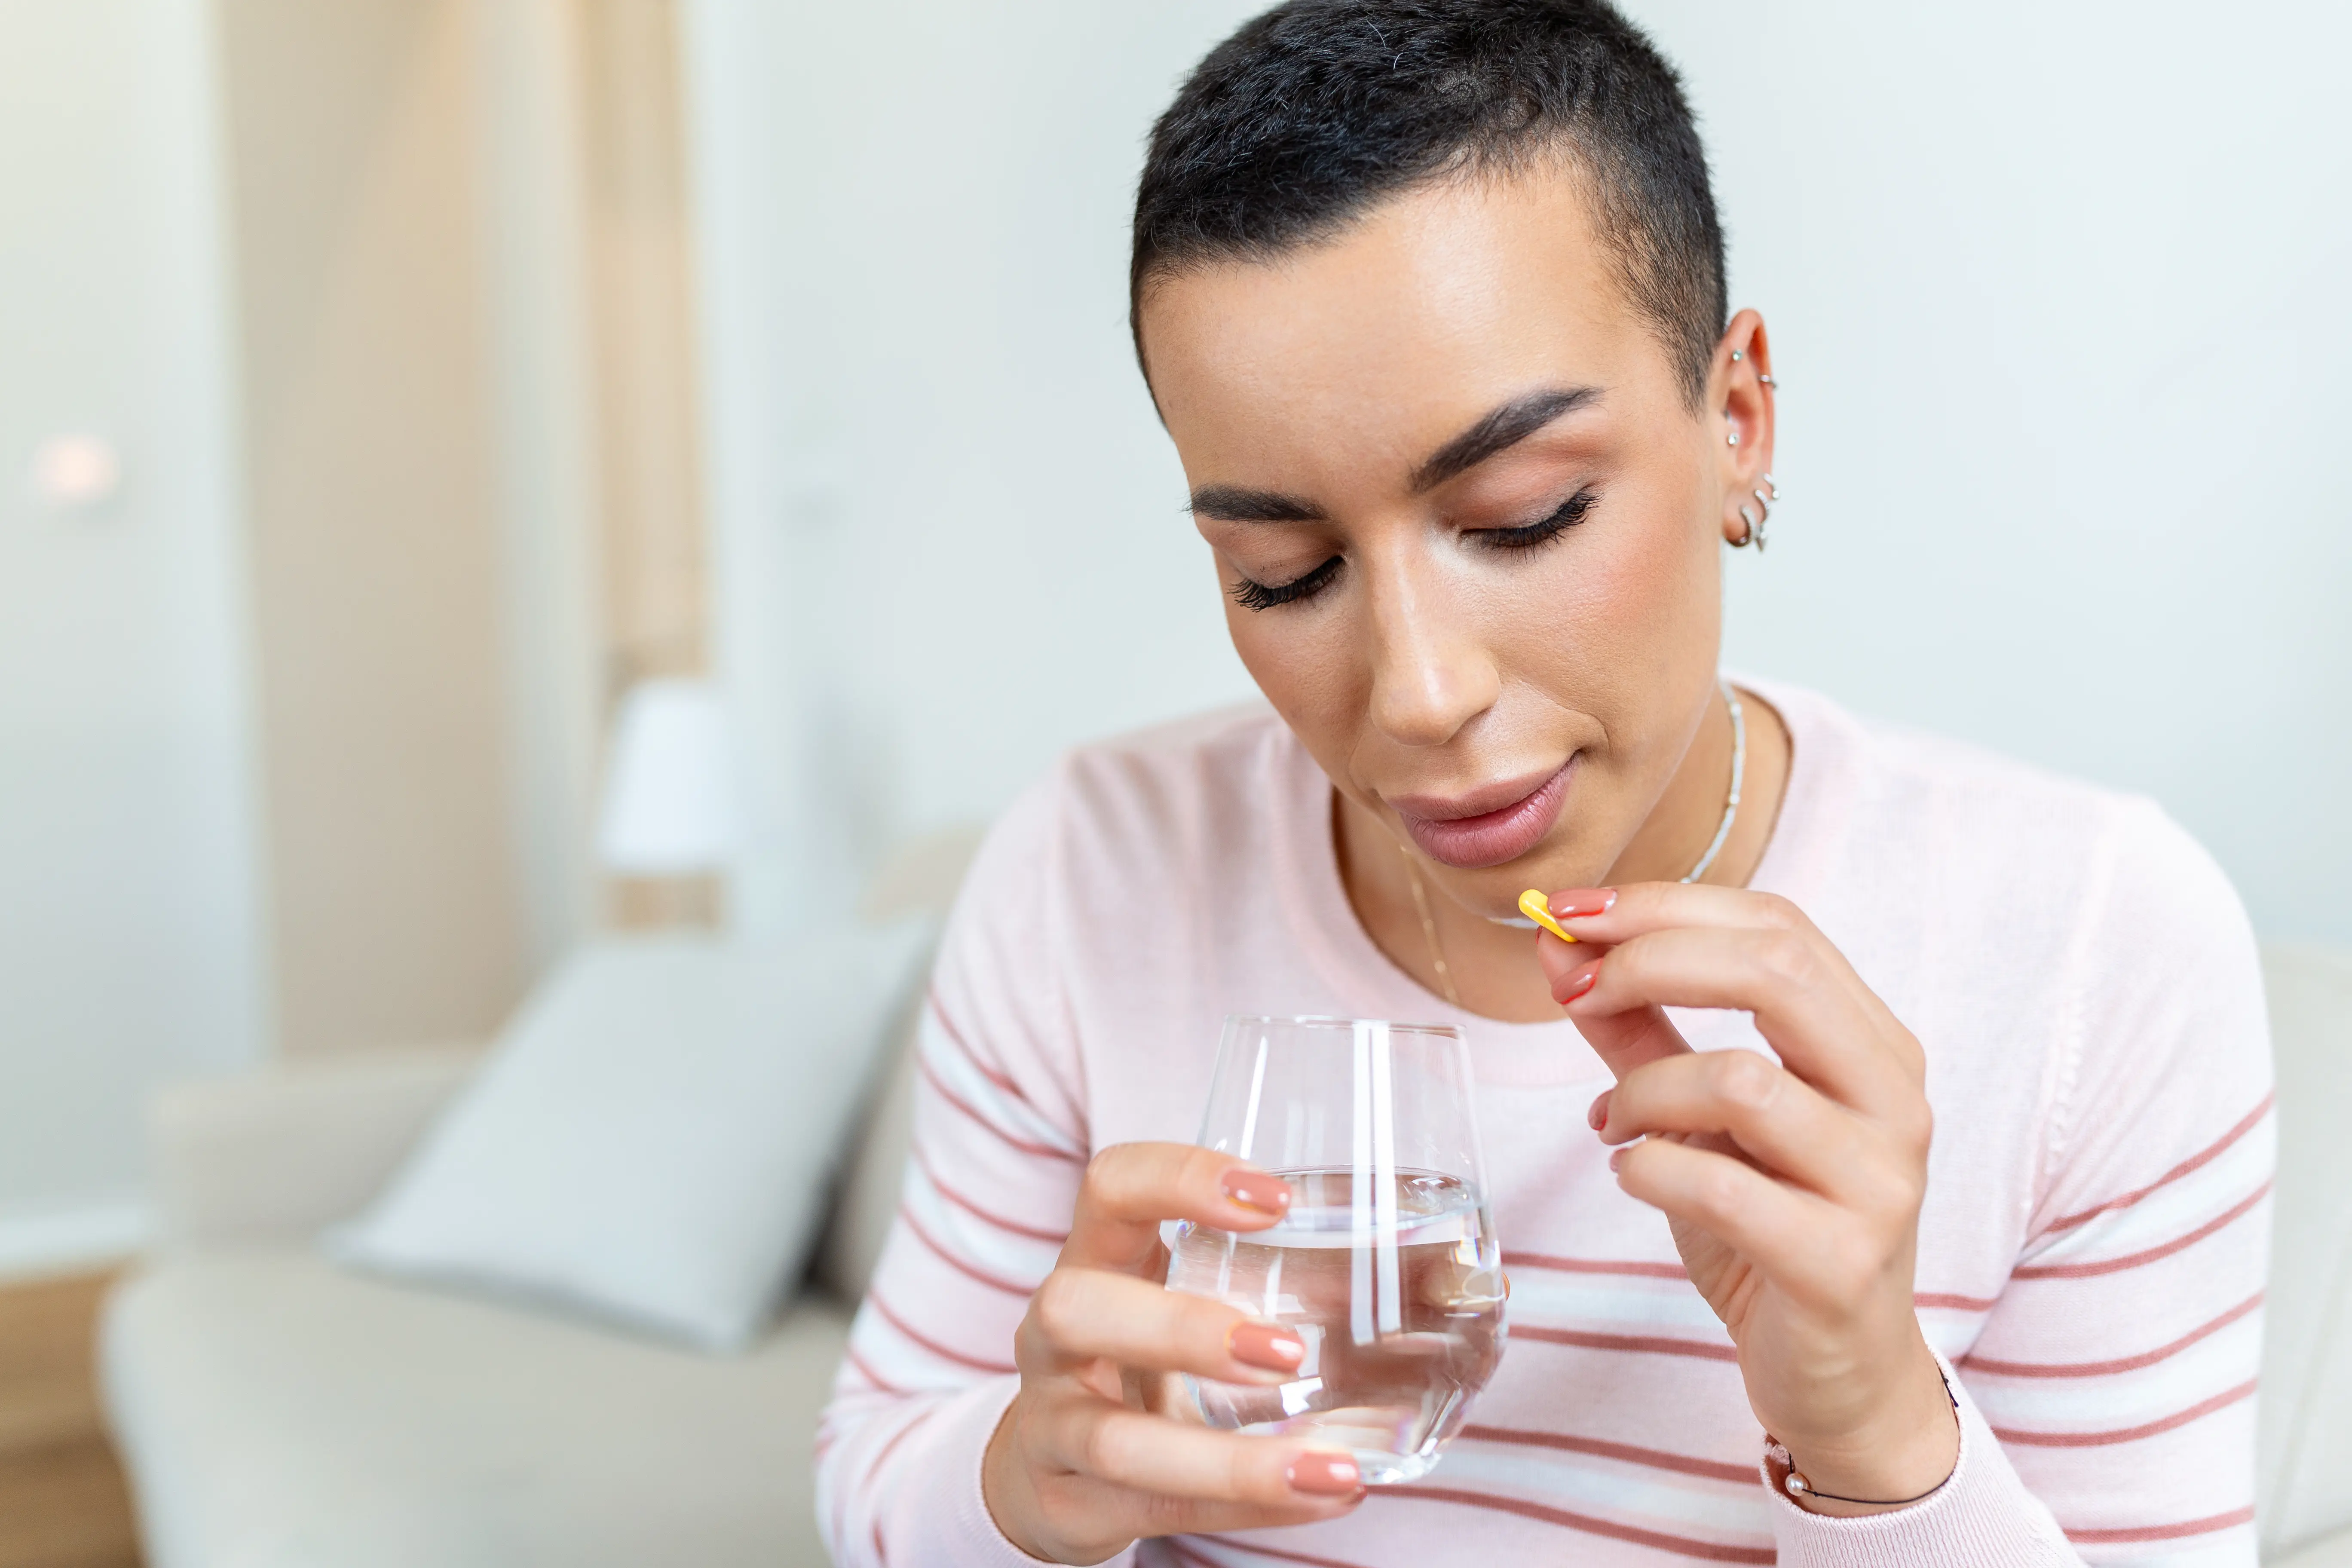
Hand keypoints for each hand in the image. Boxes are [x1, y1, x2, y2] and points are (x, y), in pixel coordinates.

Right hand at [981, 1142, 1366, 1562]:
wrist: (1045, 1468)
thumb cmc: (1144, 1360)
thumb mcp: (1190, 1300)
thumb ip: (1295, 1282)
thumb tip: (1451, 1278)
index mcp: (1093, 1259)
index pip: (1110, 1187)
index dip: (1180, 1180)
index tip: (1276, 1199)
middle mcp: (1053, 1337)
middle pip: (1075, 1308)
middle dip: (1182, 1328)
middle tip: (1289, 1352)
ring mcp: (1050, 1425)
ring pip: (1116, 1443)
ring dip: (1229, 1460)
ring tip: (1331, 1467)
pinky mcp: (1068, 1505)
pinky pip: (1153, 1510)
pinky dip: (1244, 1507)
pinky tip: (1319, 1497)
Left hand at [1534, 883, 1957, 1513]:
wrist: (1840, 1377)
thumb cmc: (1770, 1227)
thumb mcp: (1700, 1115)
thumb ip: (1639, 1028)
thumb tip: (1558, 945)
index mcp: (1873, 1045)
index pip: (1777, 927)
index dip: (1664, 906)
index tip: (1569, 914)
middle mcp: (1893, 1101)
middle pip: (1775, 973)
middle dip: (1650, 961)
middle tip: (1573, 990)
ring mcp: (1879, 1183)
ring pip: (1739, 1080)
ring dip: (1643, 1090)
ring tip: (1613, 1124)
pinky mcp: (1840, 1263)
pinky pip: (1720, 1185)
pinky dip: (1650, 1169)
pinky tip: (1636, 1177)